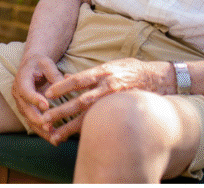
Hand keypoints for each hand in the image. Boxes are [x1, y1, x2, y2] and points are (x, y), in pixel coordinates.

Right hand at [11, 55, 65, 141]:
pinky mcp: (26, 111)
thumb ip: (54, 74)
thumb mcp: (47, 64)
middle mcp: (18, 93)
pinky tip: (55, 139)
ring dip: (41, 130)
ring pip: (29, 120)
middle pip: (26, 109)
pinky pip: (33, 124)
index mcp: (22, 80)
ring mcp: (21, 104)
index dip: (35, 99)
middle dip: (37, 119)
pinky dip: (43, 132)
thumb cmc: (41, 64)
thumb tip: (64, 83)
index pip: (26, 91)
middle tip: (50, 127)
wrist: (32, 66)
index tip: (46, 106)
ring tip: (55, 138)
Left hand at [38, 58, 168, 143]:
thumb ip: (89, 72)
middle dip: (61, 111)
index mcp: (104, 72)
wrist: (159, 78)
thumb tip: (67, 77)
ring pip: (89, 116)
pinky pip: (101, 122)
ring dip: (70, 127)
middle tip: (45, 119)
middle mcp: (108, 86)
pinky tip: (76, 139)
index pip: (79, 79)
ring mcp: (115, 101)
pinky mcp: (120, 111)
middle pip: (81, 101)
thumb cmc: (131, 70)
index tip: (48, 94)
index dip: (62, 86)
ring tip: (55, 135)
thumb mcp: (111, 65)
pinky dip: (88, 130)